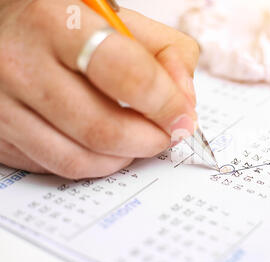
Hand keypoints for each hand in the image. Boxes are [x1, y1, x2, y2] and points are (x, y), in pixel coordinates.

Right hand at [0, 0, 198, 177]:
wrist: (2, 27)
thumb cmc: (65, 23)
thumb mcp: (119, 19)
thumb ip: (167, 53)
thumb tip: (184, 105)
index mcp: (57, 22)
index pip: (127, 75)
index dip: (165, 104)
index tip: (183, 117)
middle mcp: (21, 65)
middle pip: (103, 129)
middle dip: (150, 141)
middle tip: (166, 134)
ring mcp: (3, 105)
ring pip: (78, 160)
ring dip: (123, 159)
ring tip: (136, 139)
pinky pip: (55, 167)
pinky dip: (91, 163)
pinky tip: (100, 143)